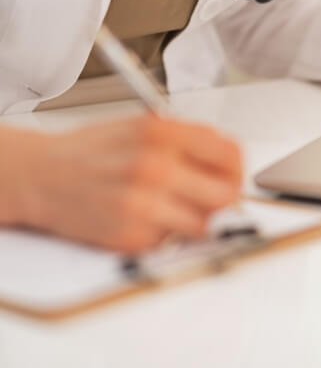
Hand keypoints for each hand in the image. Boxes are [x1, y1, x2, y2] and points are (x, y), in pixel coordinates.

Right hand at [2, 115, 241, 251]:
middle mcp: (155, 166)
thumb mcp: (140, 127)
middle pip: (227, 194)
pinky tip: (143, 217)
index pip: (230, 153)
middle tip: (208, 197)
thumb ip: (187, 141)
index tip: (230, 174)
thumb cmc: (90, 152)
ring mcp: (143, 203)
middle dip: (223, 198)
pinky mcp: (131, 235)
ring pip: (204, 224)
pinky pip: (172, 241)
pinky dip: (164, 233)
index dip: (235, 168)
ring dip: (193, 219)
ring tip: (171, 207)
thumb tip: (228, 164)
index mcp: (162, 132)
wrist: (38, 176)